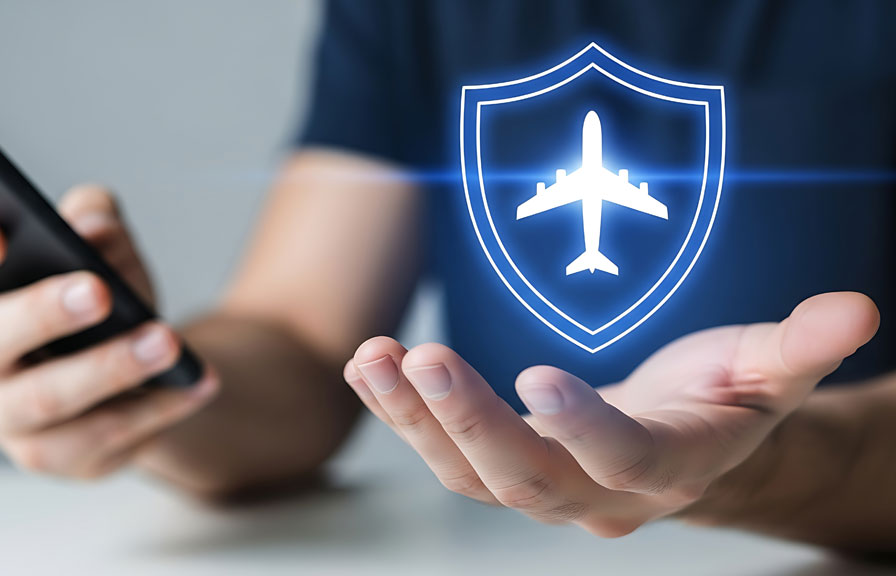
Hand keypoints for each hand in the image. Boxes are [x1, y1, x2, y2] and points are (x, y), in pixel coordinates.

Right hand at [0, 185, 216, 478]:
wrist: (146, 374)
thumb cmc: (108, 302)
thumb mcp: (108, 252)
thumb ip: (97, 222)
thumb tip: (91, 228)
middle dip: (42, 313)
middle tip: (99, 291)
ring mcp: (4, 416)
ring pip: (46, 397)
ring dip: (110, 367)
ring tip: (166, 341)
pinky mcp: (51, 455)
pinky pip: (101, 434)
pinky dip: (155, 406)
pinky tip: (195, 382)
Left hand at [343, 292, 878, 535]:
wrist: (677, 441)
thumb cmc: (721, 401)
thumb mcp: (764, 369)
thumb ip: (799, 345)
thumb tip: (858, 307)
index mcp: (666, 468)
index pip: (623, 458)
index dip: (584, 425)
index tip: (538, 375)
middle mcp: (595, 494)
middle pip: (528, 478)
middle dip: (472, 422)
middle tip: (426, 359)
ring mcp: (540, 488)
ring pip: (470, 474)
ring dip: (417, 418)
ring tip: (374, 359)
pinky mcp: (499, 467)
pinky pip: (443, 452)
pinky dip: (404, 412)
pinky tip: (373, 367)